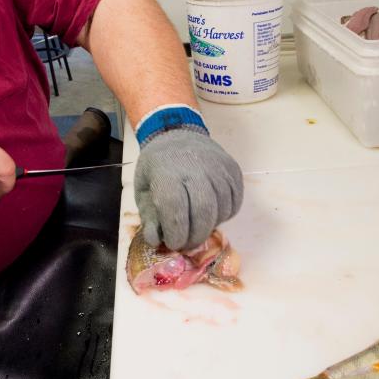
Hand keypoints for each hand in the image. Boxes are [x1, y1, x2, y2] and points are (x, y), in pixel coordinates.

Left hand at [134, 129, 242, 250]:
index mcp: (167, 171)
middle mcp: (196, 167)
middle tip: (187, 244)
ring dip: (210, 227)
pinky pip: (235, 202)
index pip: (175, 208)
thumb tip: (156, 241)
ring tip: (198, 228)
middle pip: (203, 211)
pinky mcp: (233, 169)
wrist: (178, 134)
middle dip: (196, 236)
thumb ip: (148, 216)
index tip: (173, 244)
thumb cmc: (158, 165)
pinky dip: (225, 216)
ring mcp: (218, 167)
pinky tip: (212, 215)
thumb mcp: (143, 188)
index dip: (176, 233)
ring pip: (222, 209)